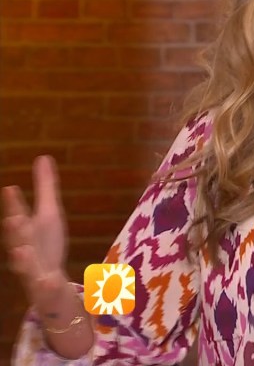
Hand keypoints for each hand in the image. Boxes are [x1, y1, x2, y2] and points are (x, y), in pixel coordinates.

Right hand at [2, 156, 70, 310]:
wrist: (49, 286)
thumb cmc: (46, 244)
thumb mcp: (49, 214)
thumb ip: (45, 187)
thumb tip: (42, 157)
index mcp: (27, 232)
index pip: (20, 216)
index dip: (14, 204)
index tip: (10, 188)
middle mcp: (25, 250)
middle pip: (18, 241)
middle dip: (14, 230)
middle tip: (13, 219)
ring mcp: (33, 272)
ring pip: (26, 267)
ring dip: (22, 260)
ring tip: (21, 252)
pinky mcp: (45, 289)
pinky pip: (46, 288)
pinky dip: (47, 285)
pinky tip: (49, 280)